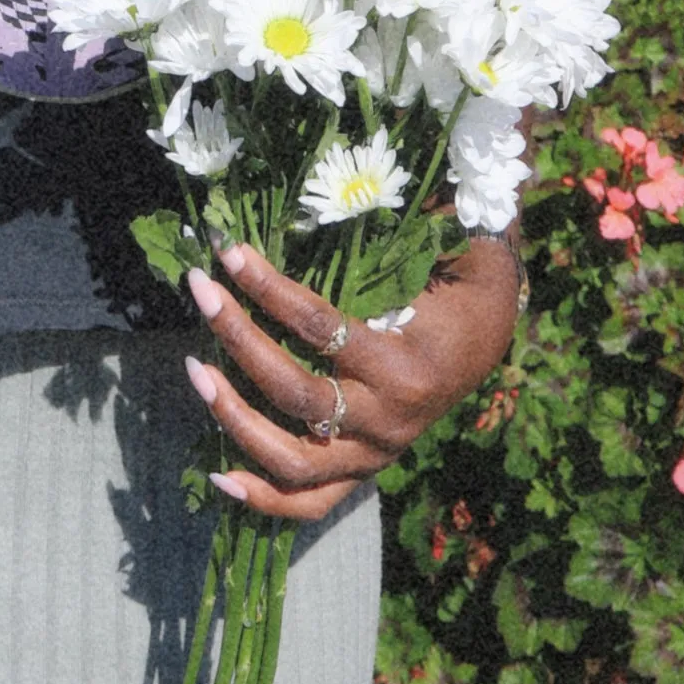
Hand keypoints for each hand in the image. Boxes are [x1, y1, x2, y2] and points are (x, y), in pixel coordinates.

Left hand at [183, 231, 520, 523]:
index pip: (320, 327)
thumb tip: (343, 180)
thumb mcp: (451, 251)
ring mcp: (374, 455)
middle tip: (200, 291)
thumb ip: (407, 224)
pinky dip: (263, 498)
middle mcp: (391, 421)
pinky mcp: (362, 471)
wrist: (489, 342)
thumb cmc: (459, 284)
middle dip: (239, 339)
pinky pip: (310, 503)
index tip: (229, 253)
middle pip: (297, 392)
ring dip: (235, 417)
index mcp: (408, 365)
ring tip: (194, 370)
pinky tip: (219, 475)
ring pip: (293, 458)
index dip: (269, 288)